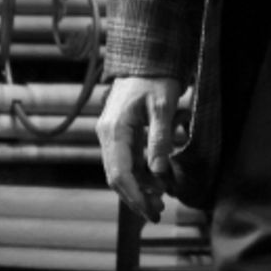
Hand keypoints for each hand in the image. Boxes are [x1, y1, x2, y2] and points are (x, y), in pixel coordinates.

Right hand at [97, 75, 183, 221]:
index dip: (135, 196)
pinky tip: (156, 181)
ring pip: (120, 170)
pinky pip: (125, 160)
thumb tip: (159, 172)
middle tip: (158, 212)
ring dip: (138, 188)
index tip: (151, 211)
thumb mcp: (163, 104)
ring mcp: (110, 134)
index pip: (120, 173)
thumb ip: (160, 137)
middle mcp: (107, 135)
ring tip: (160, 201)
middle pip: (117, 177)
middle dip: (136, 197)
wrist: (146, 57)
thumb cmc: (156, 78)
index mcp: (115, 129)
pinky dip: (139, 174)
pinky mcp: (118, 133)